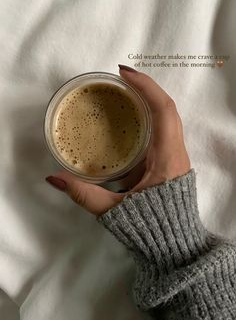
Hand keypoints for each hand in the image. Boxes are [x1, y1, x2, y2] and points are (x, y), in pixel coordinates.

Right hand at [46, 65, 190, 215]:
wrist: (175, 245)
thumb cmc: (150, 227)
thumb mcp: (114, 210)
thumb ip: (84, 194)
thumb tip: (55, 178)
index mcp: (167, 158)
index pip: (163, 110)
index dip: (146, 87)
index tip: (124, 74)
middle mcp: (176, 151)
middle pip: (167, 107)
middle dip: (145, 87)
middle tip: (121, 77)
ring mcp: (177, 154)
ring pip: (168, 117)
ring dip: (148, 99)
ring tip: (125, 91)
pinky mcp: (172, 160)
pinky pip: (165, 128)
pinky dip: (150, 114)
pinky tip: (131, 115)